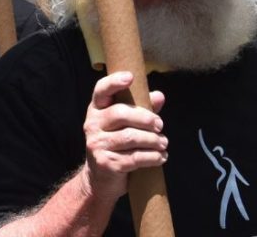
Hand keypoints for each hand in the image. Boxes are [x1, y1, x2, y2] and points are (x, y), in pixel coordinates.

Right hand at [81, 72, 166, 202]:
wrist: (100, 179)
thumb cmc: (116, 145)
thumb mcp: (125, 125)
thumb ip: (142, 109)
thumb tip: (159, 96)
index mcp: (96, 110)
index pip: (101, 91)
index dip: (114, 82)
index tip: (130, 77)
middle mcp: (92, 125)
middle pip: (121, 114)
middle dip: (146, 119)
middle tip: (160, 125)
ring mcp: (97, 144)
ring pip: (130, 137)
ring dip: (153, 140)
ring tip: (163, 143)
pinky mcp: (106, 163)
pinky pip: (134, 158)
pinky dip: (152, 157)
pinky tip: (161, 157)